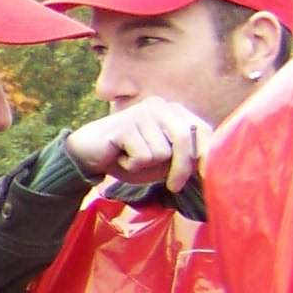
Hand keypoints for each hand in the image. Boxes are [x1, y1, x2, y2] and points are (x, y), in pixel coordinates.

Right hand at [67, 94, 215, 192]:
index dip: (207, 155)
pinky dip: (132, 165)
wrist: (85, 155)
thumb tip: (207, 167)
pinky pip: (143, 156)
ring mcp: (143, 112)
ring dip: (148, 167)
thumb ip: (182, 156)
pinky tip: (119, 158)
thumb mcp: (161, 159)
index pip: (202, 130)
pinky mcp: (126, 124)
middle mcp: (161, 105)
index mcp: (173, 110)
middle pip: (185, 140)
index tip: (206, 177)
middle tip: (174, 186)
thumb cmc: (127, 158)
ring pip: (163, 152)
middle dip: (182, 168)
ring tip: (130, 160)